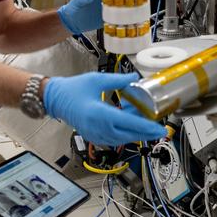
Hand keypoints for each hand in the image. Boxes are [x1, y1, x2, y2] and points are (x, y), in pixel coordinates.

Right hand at [42, 72, 166, 146]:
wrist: (55, 99)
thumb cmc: (73, 89)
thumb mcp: (97, 80)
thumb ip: (119, 80)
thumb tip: (135, 78)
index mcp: (100, 114)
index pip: (130, 124)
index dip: (147, 127)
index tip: (160, 129)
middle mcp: (98, 128)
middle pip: (130, 135)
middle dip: (146, 132)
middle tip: (159, 127)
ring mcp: (96, 135)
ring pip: (123, 139)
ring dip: (135, 131)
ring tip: (144, 120)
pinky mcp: (94, 137)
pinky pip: (114, 139)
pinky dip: (125, 133)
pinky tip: (129, 123)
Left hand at [57, 0, 153, 34]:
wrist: (73, 21)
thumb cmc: (74, 8)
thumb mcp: (78, 1)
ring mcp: (112, 7)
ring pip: (128, 2)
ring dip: (137, 1)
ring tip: (147, 1)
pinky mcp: (113, 17)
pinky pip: (125, 16)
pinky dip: (132, 16)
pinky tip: (139, 17)